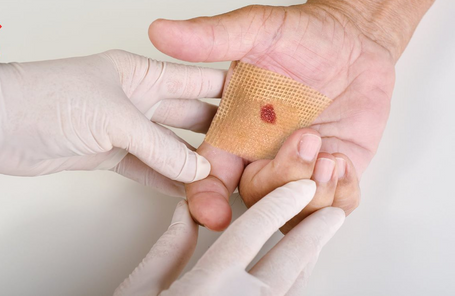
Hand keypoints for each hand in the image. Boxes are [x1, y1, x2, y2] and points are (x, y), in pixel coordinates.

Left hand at [0, 50, 225, 195]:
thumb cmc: (49, 99)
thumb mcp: (115, 118)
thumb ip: (160, 146)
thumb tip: (197, 170)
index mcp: (142, 72)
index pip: (195, 79)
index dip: (226, 92)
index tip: (257, 107)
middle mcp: (136, 97)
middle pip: (187, 116)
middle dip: (215, 133)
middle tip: (245, 151)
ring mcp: (123, 127)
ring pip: (168, 146)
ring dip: (191, 163)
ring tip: (221, 178)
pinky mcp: (108, 152)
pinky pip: (146, 167)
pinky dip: (165, 180)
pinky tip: (187, 190)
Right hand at [114, 180, 344, 295]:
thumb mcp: (140, 290)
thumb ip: (169, 249)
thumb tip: (186, 212)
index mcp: (208, 288)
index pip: (252, 233)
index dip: (279, 204)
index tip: (298, 188)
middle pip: (288, 264)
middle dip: (314, 234)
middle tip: (333, 214)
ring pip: (292, 291)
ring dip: (308, 264)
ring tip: (316, 244)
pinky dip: (292, 290)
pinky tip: (294, 280)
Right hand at [149, 4, 394, 228]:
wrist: (356, 41)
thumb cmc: (306, 37)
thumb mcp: (257, 31)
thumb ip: (210, 37)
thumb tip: (161, 31)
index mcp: (233, 132)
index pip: (206, 176)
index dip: (205, 200)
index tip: (213, 213)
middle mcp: (260, 156)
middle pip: (254, 199)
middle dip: (280, 181)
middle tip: (307, 140)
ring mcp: (296, 168)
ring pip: (291, 212)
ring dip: (313, 193)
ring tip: (330, 155)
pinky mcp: (330, 174)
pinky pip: (332, 209)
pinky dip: (339, 196)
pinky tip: (342, 161)